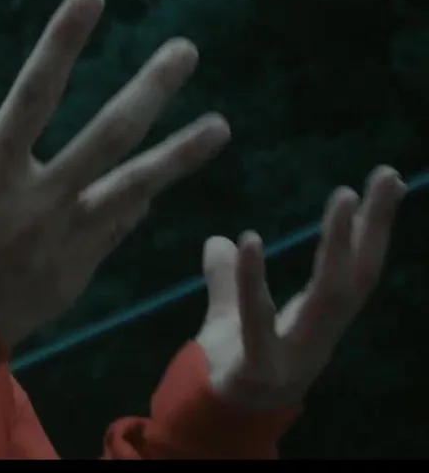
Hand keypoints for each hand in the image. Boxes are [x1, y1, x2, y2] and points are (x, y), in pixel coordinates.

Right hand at [0, 0, 231, 350]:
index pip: (36, 89)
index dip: (63, 40)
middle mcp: (36, 196)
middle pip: (108, 133)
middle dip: (150, 88)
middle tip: (186, 51)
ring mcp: (62, 236)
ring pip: (133, 186)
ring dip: (179, 155)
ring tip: (220, 127)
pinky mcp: (73, 270)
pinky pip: (115, 227)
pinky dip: (137, 202)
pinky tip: (159, 185)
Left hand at [197, 166, 406, 409]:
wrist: (211, 422)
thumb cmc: (232, 367)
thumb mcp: (229, 314)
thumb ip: (226, 279)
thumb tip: (217, 239)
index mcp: (316, 318)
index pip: (356, 266)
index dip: (373, 226)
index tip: (387, 178)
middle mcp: (317, 333)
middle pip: (357, 276)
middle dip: (375, 227)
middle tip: (387, 177)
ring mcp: (293, 352)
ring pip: (327, 296)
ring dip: (338, 246)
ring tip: (344, 196)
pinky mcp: (258, 367)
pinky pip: (256, 321)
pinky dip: (253, 281)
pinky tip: (248, 240)